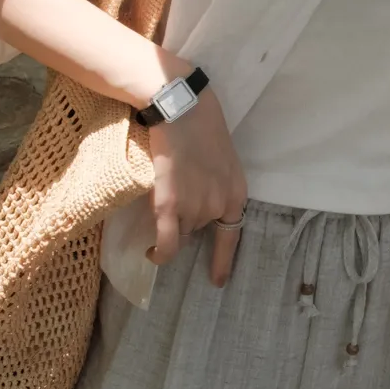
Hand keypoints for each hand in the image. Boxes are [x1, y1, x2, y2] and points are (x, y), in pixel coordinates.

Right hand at [146, 86, 247, 286]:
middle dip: (185, 225)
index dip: (223, 260)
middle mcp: (220, 205)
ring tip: (158, 213)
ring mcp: (197, 207)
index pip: (232, 235)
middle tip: (172, 207)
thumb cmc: (200, 124)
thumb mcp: (221, 158)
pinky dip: (160, 253)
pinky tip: (152, 253)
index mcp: (237, 193)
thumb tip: (200, 201)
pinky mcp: (171, 205)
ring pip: (180, 234)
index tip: (218, 281)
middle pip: (198, 231)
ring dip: (169, 229)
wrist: (181, 107)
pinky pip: (167, 243)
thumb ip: (215, 184)